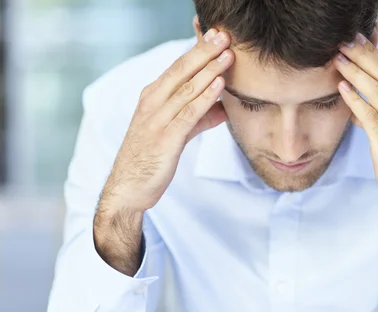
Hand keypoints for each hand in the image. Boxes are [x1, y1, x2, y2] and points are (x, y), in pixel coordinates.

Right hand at [100, 28, 233, 215]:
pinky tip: (219, 85)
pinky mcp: (165, 139)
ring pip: (186, 89)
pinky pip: (187, 114)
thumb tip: (223, 110)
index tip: (217, 35)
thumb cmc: (151, 158)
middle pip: (181, 71)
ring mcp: (156, 120)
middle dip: (204, 51)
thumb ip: (198, 119)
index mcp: (152, 97)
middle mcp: (152, 103)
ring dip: (209, 71)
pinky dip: (204, 98)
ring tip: (228, 55)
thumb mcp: (176, 133)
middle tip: (225, 34)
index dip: (198, 50)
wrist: (128, 188)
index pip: (178, 67)